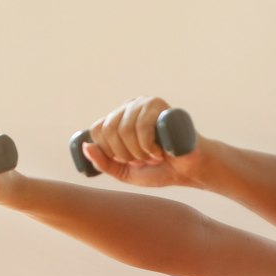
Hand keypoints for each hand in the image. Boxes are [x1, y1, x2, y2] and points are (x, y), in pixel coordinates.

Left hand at [76, 96, 200, 188]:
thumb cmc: (159, 169)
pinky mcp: (160, 105)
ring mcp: (144, 103)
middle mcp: (130, 107)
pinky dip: (149, 147)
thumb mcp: (124, 172)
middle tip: (142, 160)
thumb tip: (86, 147)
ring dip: (138, 153)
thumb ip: (103, 163)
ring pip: (124, 130)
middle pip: (109, 129)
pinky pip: (142, 127)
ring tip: (153, 156)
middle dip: (124, 154)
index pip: (97, 130)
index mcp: (119, 119)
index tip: (127, 160)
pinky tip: (160, 151)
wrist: (189, 170)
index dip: (109, 151)